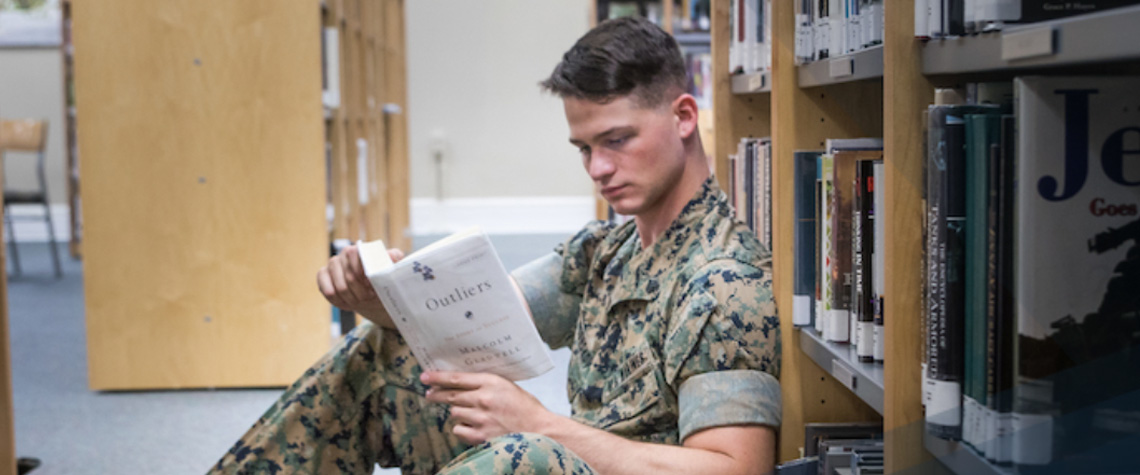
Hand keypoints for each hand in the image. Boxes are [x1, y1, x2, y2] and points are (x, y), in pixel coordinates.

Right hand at [317, 245, 404, 327]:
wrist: (372, 294)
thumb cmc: (383, 281)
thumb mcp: (393, 270)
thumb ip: (394, 260)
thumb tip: (392, 255)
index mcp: (361, 249)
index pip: (356, 258)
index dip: (364, 277)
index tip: (372, 287)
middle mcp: (345, 253)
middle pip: (349, 277)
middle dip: (361, 292)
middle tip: (369, 297)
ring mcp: (332, 264)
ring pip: (338, 288)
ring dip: (351, 299)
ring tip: (360, 300)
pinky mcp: (323, 275)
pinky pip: (327, 291)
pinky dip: (339, 301)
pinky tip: (348, 303)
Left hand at [422, 371, 552, 444]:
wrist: (540, 431)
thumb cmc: (526, 409)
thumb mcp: (508, 387)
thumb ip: (487, 384)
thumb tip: (463, 382)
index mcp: (492, 383)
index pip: (457, 378)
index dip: (438, 377)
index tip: (425, 376)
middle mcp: (484, 399)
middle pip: (450, 396)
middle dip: (437, 394)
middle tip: (430, 394)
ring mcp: (481, 419)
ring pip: (454, 413)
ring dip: (458, 413)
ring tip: (470, 414)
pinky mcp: (480, 436)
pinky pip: (459, 430)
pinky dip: (463, 428)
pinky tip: (473, 426)